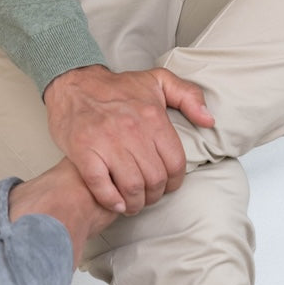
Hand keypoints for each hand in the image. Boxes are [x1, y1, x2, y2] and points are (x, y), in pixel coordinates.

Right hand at [43, 63, 214, 214]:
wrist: (74, 84)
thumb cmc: (117, 88)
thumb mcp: (157, 81)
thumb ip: (188, 96)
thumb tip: (209, 120)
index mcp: (152, 116)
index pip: (175, 163)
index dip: (175, 182)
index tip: (168, 185)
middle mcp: (132, 130)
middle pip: (155, 179)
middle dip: (155, 195)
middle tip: (148, 195)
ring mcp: (107, 142)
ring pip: (132, 187)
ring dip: (135, 203)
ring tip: (133, 202)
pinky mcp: (84, 152)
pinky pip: (102, 187)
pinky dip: (111, 201)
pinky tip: (116, 202)